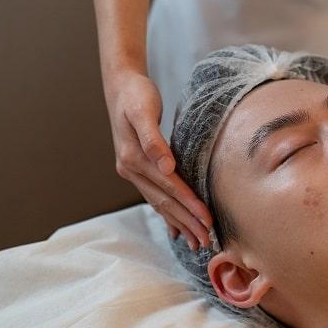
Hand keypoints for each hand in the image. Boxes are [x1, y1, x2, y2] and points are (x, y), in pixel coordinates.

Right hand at [102, 70, 212, 249]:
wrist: (121, 86)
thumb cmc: (136, 95)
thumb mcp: (143, 110)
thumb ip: (153, 138)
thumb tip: (166, 165)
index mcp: (133, 158)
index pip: (168, 187)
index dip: (189, 204)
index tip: (207, 220)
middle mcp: (130, 169)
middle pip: (164, 202)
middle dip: (187, 222)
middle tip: (207, 241)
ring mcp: (132, 172)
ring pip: (160, 204)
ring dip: (179, 223)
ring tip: (196, 240)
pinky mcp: (139, 170)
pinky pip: (155, 197)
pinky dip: (167, 214)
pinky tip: (176, 229)